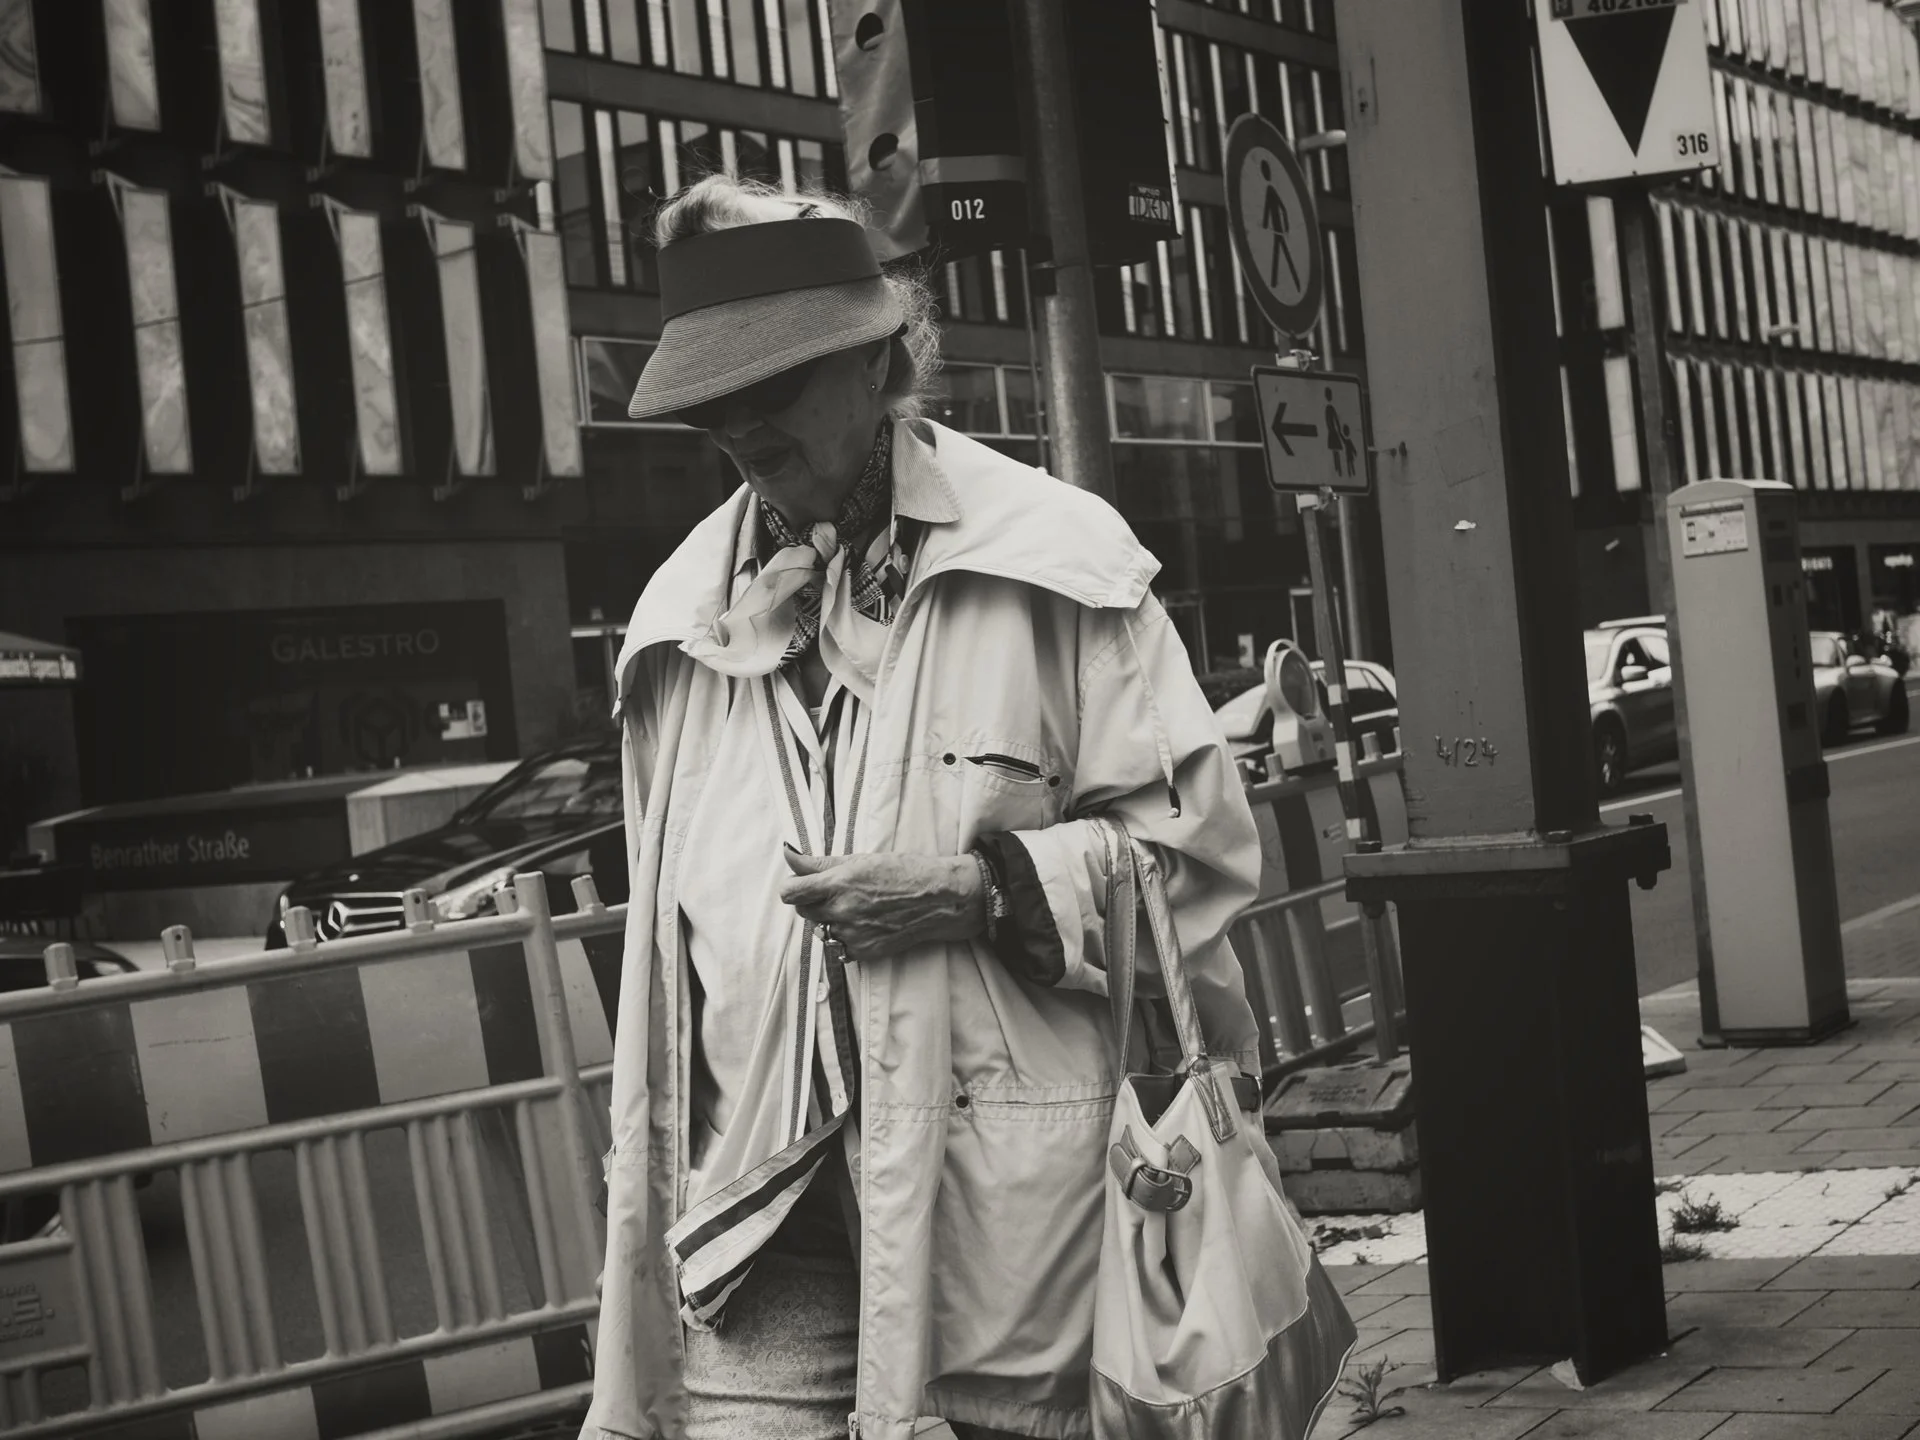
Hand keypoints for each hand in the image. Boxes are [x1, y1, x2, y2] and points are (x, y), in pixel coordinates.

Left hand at [779, 849, 984, 962]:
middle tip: (837, 891)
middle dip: (813, 900)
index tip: (801, 884)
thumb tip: (788, 854)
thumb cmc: (903, 872)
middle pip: (803, 911)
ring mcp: (852, 934)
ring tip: (855, 907)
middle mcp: (843, 911)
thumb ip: (819, 863)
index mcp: (840, 883)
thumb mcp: (860, 860)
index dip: (792, 887)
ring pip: (820, 929)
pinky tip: (864, 923)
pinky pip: (838, 946)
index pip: (790, 893)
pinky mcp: (863, 952)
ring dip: (829, 919)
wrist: (939, 899)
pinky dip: (845, 936)